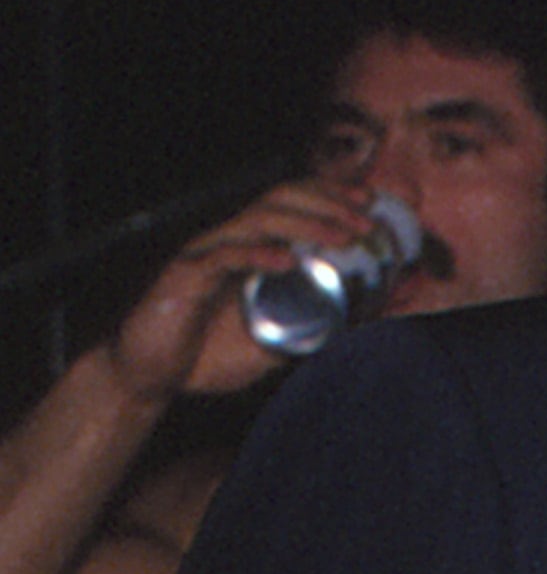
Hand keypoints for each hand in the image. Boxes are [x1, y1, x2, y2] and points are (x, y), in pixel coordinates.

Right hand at [111, 180, 373, 404]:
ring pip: (257, 220)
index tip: (370, 201)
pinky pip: (223, 256)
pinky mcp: (184, 276)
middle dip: (327, 202)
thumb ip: (313, 330)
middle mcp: (230, 241)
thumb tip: (363, 325)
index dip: (331, 195)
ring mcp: (206, 254)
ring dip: (305, 224)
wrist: (149, 378)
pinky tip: (287, 261)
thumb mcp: (275, 343)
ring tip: (340, 236)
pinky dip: (258, 255)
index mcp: (252, 247)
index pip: (293, 203)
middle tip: (364, 218)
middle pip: (280, 199)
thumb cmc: (207, 354)